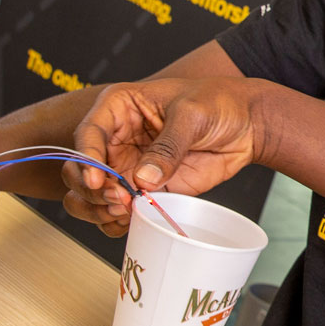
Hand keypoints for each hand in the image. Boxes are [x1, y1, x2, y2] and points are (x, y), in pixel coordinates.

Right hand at [68, 78, 264, 220]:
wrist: (245, 125)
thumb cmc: (217, 102)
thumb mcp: (193, 113)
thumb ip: (168, 146)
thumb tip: (143, 178)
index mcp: (119, 108)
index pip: (88, 134)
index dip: (86, 159)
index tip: (97, 180)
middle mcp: (116, 139)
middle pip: (79, 169)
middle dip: (91, 189)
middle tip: (119, 199)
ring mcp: (127, 167)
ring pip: (91, 196)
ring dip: (99, 209)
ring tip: (126, 210)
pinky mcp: (143, 191)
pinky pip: (117, 213)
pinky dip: (117, 223)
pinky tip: (132, 220)